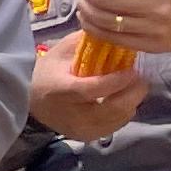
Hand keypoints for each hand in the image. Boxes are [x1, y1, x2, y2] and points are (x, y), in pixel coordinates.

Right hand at [29, 39, 150, 141]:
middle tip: (140, 78)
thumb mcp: (62, 51)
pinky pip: (116, 126)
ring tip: (133, 87)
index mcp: (59, 90)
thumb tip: (115, 33)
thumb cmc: (48, 72)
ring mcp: (80, 129)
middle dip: (132, 93)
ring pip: (118, 118)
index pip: (92, 89)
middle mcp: (70, 114)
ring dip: (131, 102)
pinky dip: (124, 112)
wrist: (31, 100)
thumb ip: (88, 42)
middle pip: (111, 108)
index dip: (116, 81)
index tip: (132, 70)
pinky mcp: (87, 136)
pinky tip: (123, 100)